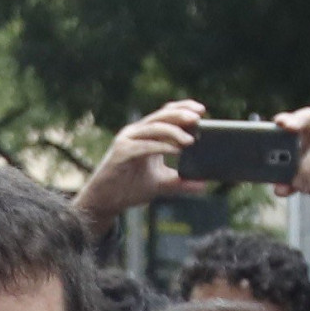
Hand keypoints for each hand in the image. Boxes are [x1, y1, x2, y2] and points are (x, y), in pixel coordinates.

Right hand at [75, 99, 204, 231]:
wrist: (105, 201)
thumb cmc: (130, 189)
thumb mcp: (161, 185)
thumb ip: (181, 182)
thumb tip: (204, 184)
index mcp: (146, 134)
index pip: (166, 114)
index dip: (183, 108)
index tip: (202, 110)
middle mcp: (136, 132)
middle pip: (161, 116)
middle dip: (181, 114)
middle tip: (199, 117)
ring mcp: (127, 140)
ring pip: (154, 128)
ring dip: (174, 131)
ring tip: (191, 140)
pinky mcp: (122, 152)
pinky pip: (145, 145)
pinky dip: (162, 146)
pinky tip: (176, 150)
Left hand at [276, 106, 309, 233]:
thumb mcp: (302, 179)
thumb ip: (289, 182)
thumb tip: (278, 189)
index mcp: (309, 129)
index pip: (298, 117)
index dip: (288, 117)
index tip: (278, 121)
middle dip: (298, 121)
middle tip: (286, 128)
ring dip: (306, 167)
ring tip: (297, 184)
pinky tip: (309, 186)